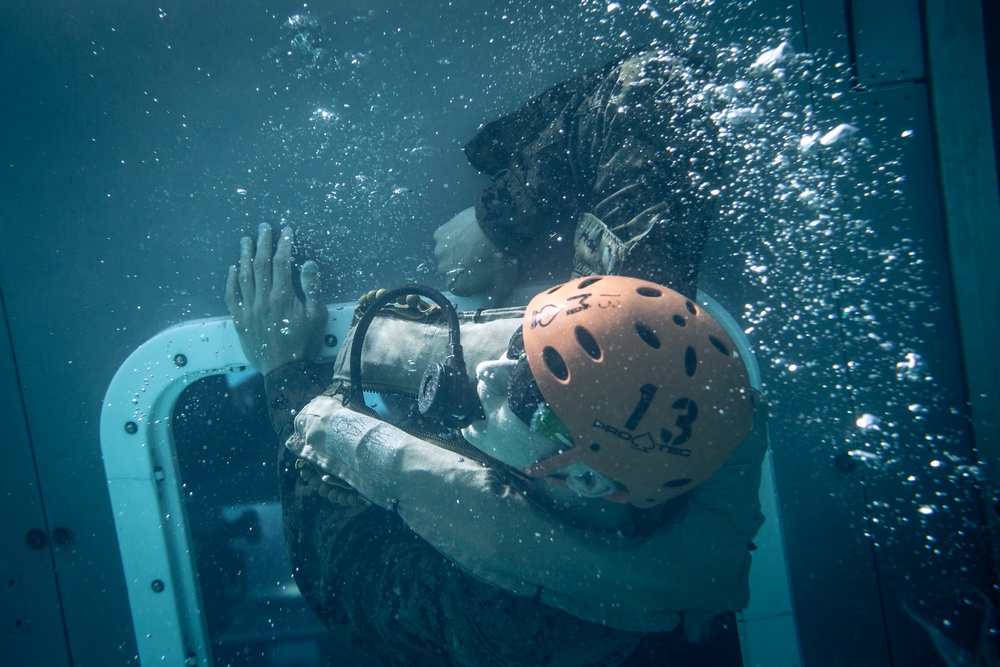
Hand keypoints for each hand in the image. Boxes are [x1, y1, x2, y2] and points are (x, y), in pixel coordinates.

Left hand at [225, 224, 327, 375]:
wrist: (285, 370)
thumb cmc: (304, 343)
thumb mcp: (317, 316)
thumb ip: (312, 288)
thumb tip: (308, 264)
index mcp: (283, 297)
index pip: (281, 262)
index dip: (284, 244)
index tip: (286, 231)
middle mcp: (263, 299)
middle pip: (260, 264)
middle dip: (263, 242)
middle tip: (263, 227)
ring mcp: (249, 309)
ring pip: (244, 276)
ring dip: (245, 255)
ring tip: (246, 240)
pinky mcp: (240, 320)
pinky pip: (231, 296)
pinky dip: (231, 280)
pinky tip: (232, 268)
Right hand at [433, 207, 516, 300]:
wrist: (497, 228)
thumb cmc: (500, 260)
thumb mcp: (503, 286)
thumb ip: (493, 303)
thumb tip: (486, 313)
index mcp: (455, 287)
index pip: (461, 287)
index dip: (472, 280)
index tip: (483, 272)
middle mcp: (442, 270)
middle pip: (451, 272)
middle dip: (462, 267)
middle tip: (480, 257)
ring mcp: (439, 251)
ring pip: (447, 254)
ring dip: (456, 251)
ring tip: (474, 243)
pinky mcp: (439, 234)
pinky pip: (443, 238)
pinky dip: (452, 237)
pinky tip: (465, 233)